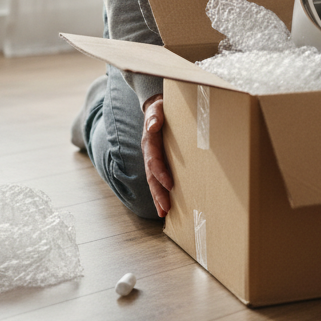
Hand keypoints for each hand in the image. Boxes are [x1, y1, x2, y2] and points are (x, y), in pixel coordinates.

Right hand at [141, 93, 173, 217]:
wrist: (157, 107)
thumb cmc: (160, 108)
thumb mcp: (158, 108)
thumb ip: (155, 116)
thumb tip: (153, 125)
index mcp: (150, 142)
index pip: (154, 161)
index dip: (161, 173)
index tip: (170, 185)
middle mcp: (149, 153)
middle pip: (152, 177)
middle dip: (158, 194)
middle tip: (166, 209)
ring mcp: (153, 159)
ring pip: (153, 181)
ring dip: (158, 197)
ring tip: (165, 213)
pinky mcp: (159, 162)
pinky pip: (159, 179)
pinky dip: (162, 193)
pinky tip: (168, 205)